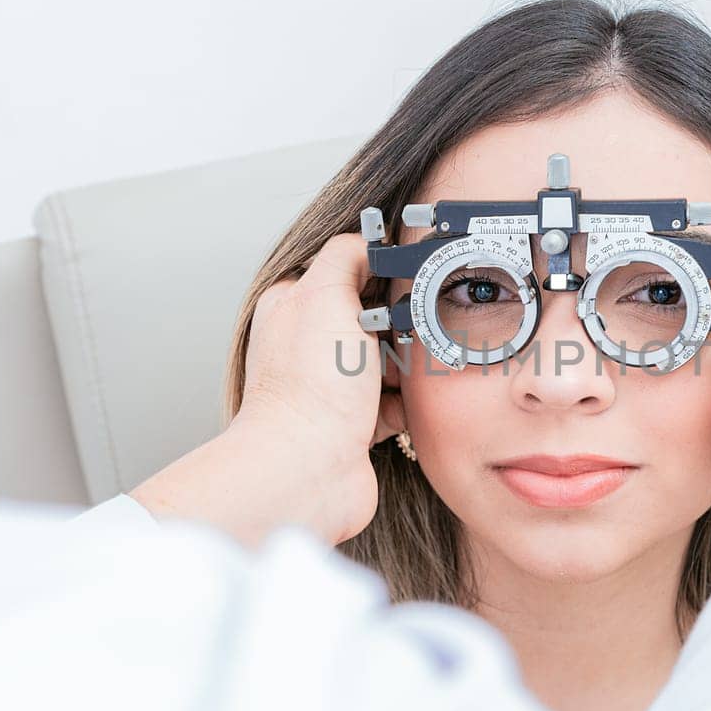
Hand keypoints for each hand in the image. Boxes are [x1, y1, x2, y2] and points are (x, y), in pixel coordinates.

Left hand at [131, 232, 404, 545]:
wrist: (308, 470)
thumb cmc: (308, 392)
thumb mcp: (324, 295)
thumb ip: (345, 255)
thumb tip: (367, 240)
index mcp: (293, 307)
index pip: (344, 271)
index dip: (379, 273)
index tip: (406, 279)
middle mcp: (308, 346)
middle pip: (372, 317)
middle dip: (401, 323)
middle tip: (414, 329)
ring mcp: (330, 386)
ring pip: (387, 361)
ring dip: (409, 366)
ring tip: (416, 370)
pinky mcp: (353, 422)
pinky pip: (393, 403)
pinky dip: (407, 404)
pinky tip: (411, 404)